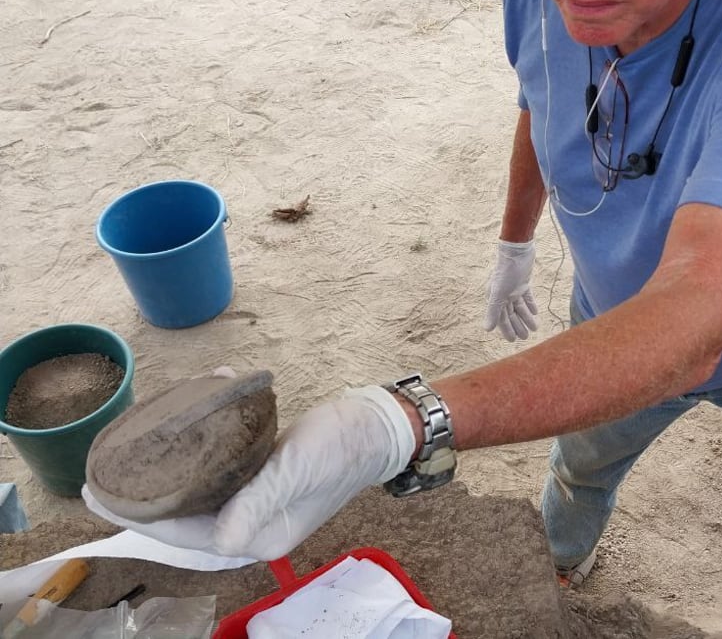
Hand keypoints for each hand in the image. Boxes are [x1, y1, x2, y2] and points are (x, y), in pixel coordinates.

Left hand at [82, 385, 415, 560]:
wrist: (379, 425)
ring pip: (199, 492)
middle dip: (143, 496)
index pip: (185, 533)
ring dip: (170, 470)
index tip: (100, 493)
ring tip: (135, 451)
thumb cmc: (342, 446)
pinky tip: (190, 424)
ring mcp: (260, 501)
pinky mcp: (266, 476)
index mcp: (259, 536)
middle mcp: (254, 525)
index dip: (139, 516)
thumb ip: (258, 501)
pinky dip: (201, 449)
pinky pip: (220, 470)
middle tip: (104, 471)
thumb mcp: (298, 468)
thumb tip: (221, 540)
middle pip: (184, 516)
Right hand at [484, 239, 538, 341]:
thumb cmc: (505, 271)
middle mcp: (503, 294)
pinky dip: (530, 305)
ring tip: (534, 327)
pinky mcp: (522, 282)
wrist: (517, 251)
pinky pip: (526, 297)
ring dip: (526, 317)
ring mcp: (513, 288)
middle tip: (526, 337)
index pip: (501, 317)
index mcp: (494, 297)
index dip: (507, 329)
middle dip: (518, 325)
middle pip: (511, 313)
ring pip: (520, 307)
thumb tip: (487, 330)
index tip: (513, 340)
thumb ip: (493, 311)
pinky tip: (535, 312)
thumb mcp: (498, 293)